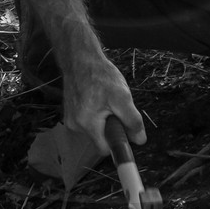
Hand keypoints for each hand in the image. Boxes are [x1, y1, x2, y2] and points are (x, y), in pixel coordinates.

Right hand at [60, 39, 145, 155]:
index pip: (104, 149)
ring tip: (105, 99)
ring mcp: (70, 119)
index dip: (117, 142)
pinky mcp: (69, 112)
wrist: (80, 58)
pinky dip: (95, 112)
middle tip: (115, 108)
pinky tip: (96, 97)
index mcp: (86, 124)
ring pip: (94, 128)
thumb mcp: (122, 96)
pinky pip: (87, 120)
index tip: (124, 132)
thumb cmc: (100, 75)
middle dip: (111, 126)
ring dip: (103, 118)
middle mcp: (74, 125)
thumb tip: (140, 140)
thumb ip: (131, 120)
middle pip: (100, 138)